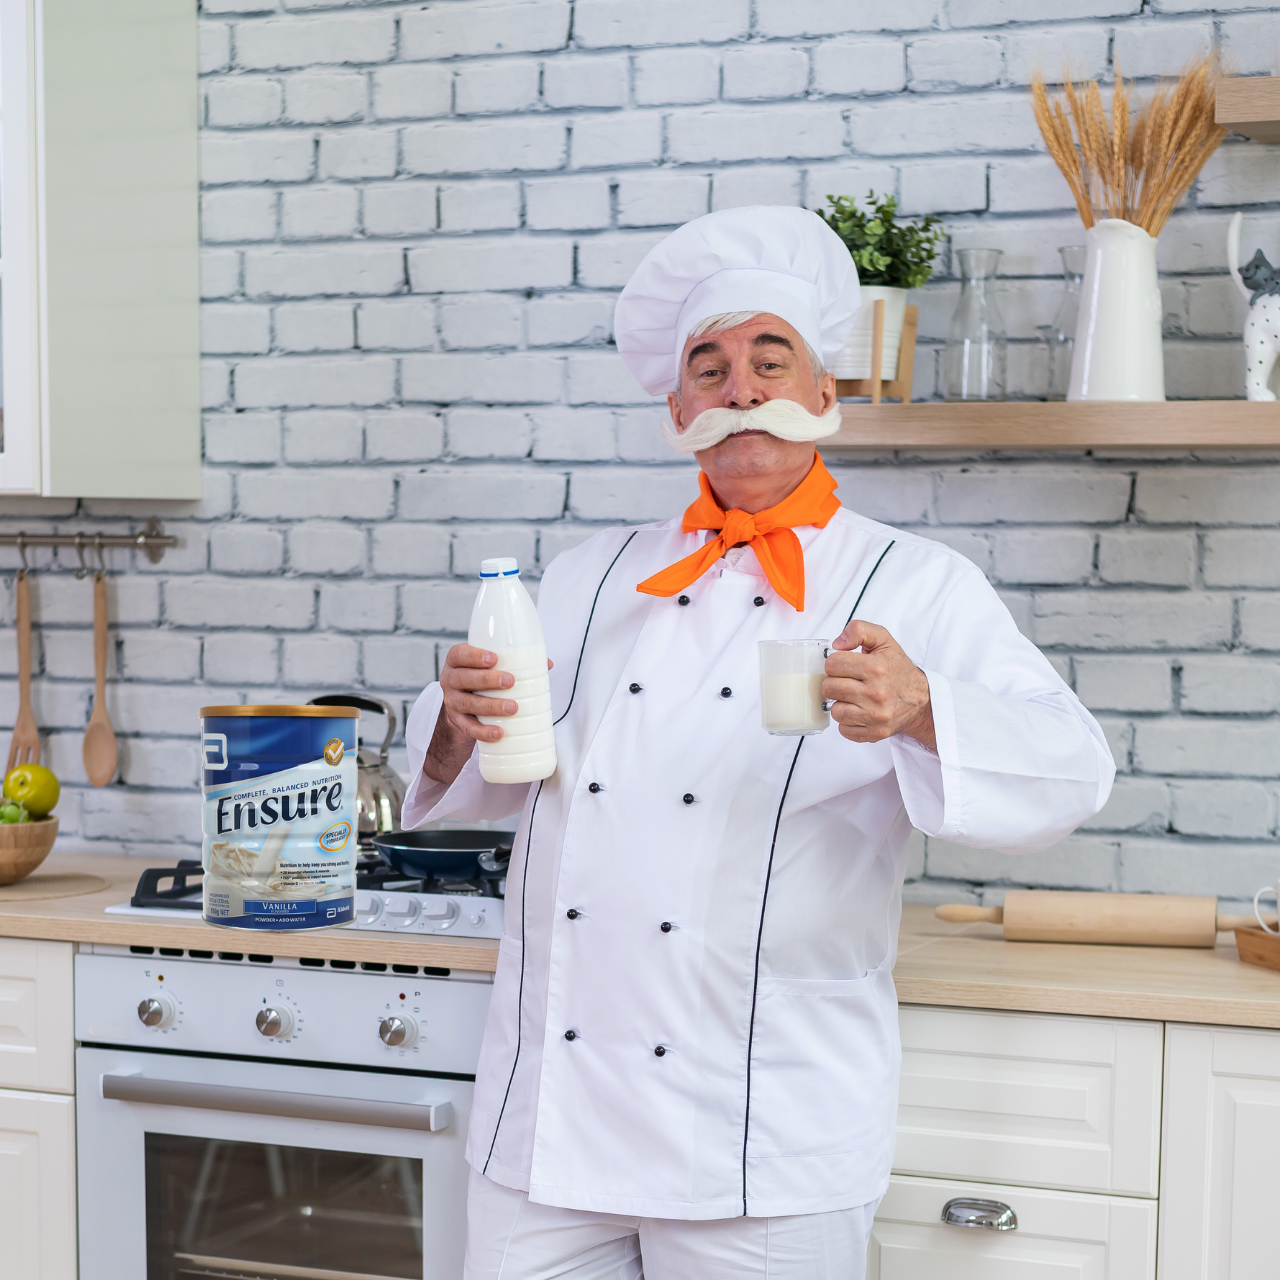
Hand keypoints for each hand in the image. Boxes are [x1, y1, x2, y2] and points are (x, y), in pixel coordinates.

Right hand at [423, 645, 552, 785]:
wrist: (462, 703)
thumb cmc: (480, 678)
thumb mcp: (490, 665)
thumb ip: (515, 661)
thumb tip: (546, 663)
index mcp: (457, 660)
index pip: (459, 654)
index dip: (474, 656)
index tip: (494, 658)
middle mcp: (450, 680)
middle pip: (463, 678)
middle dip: (487, 680)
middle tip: (510, 681)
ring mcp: (452, 701)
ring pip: (467, 703)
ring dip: (490, 706)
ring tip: (512, 707)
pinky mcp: (457, 721)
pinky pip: (468, 728)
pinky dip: (483, 731)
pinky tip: (498, 732)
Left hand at [822, 621, 935, 751]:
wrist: (920, 699)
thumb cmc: (897, 669)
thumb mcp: (883, 640)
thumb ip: (859, 630)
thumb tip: (837, 644)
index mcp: (876, 668)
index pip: (832, 664)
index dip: (835, 663)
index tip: (845, 665)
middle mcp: (876, 693)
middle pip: (829, 688)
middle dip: (835, 682)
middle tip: (848, 681)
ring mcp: (875, 716)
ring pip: (834, 710)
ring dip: (840, 703)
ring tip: (853, 697)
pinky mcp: (874, 733)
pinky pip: (843, 729)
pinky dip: (847, 722)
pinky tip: (858, 711)